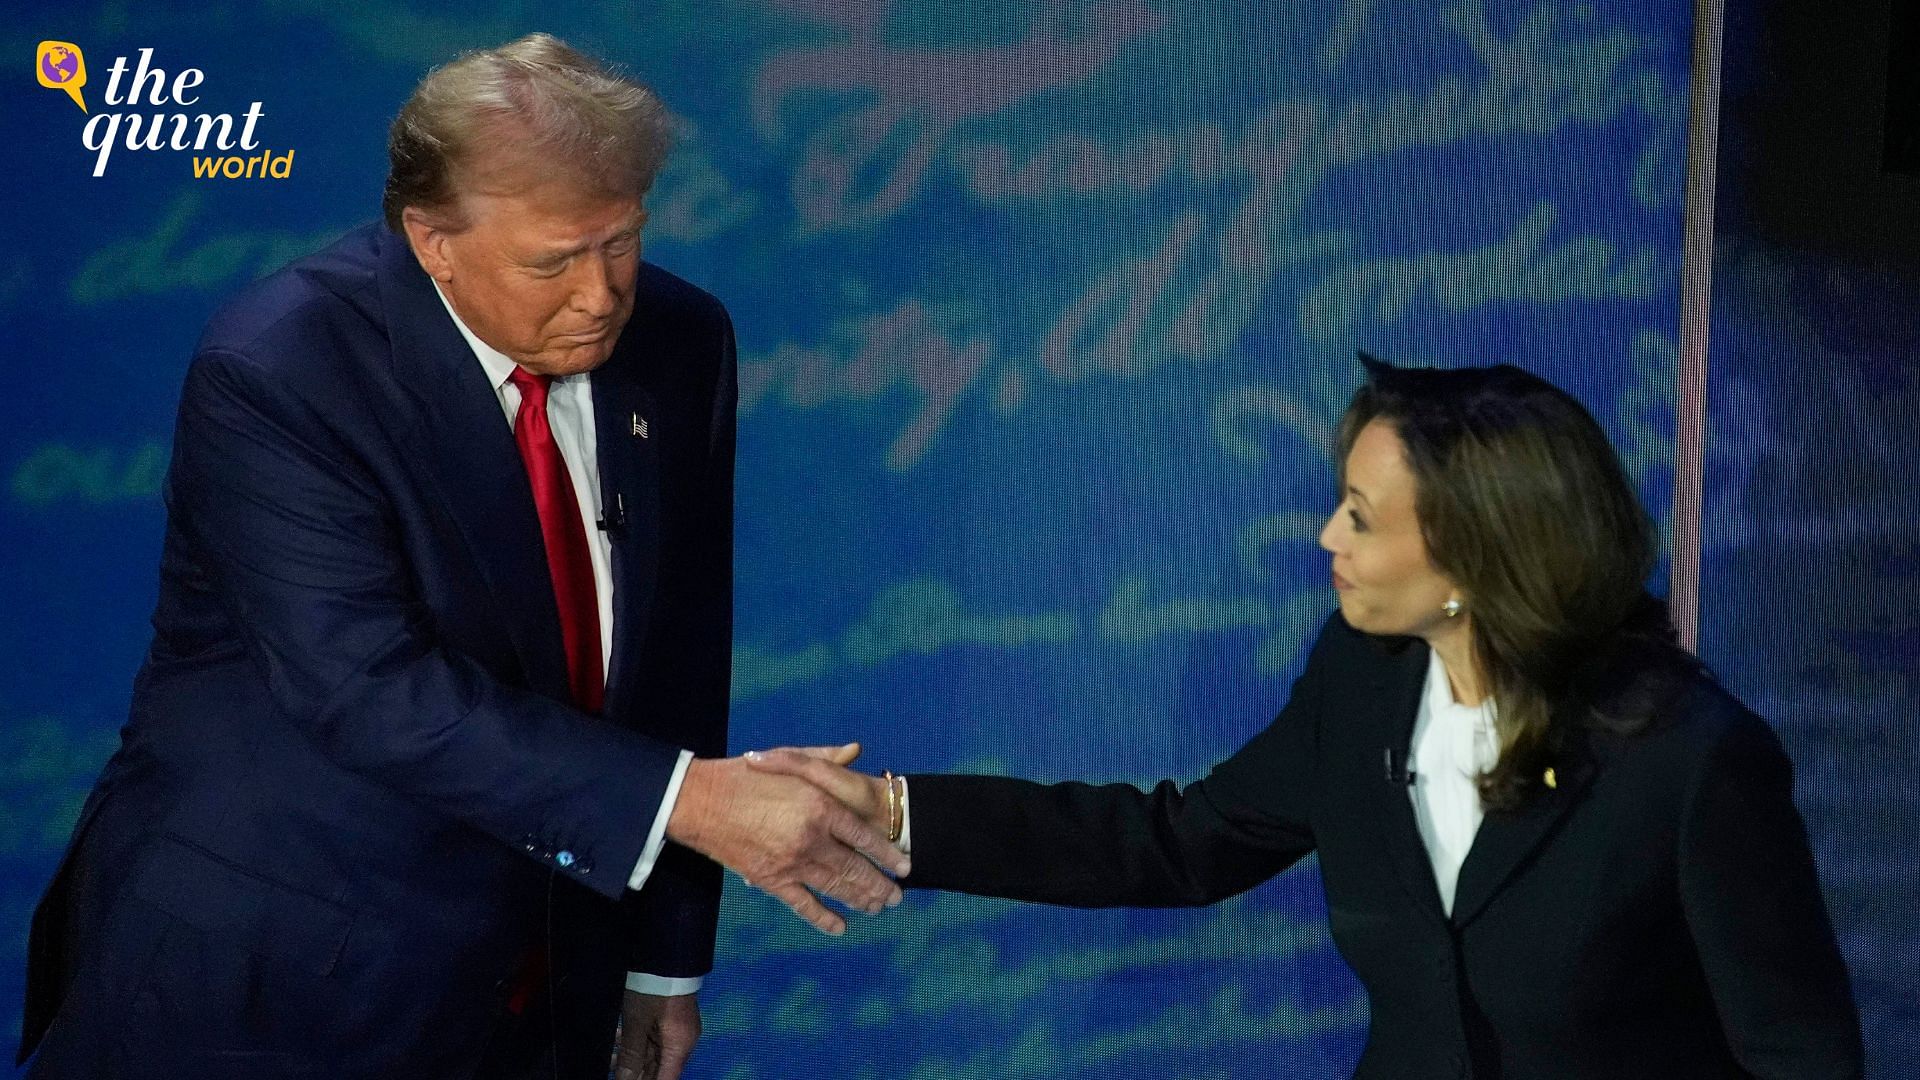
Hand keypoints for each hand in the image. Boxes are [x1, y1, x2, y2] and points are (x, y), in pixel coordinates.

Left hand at [613, 991, 698, 1079]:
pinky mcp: (671, 1019)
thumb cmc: (652, 989)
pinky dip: (637, 1043)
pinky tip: (618, 1039)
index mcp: (679, 1047)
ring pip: (653, 1054)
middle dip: (634, 1072)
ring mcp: (678, 1031)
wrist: (665, 954)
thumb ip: (631, 1056)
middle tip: (613, 1068)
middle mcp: (683, 1042)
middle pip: (659, 1069)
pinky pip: (654, 1040)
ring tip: (611, 1055)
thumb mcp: (636, 1023)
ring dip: (632, 1057)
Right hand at [667, 744, 908, 934]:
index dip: (886, 854)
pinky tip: (841, 927)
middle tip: (897, 897)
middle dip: (879, 885)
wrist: (702, 802)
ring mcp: (792, 862)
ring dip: (861, 900)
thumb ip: (825, 758)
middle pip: (855, 868)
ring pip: (835, 888)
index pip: (863, 837)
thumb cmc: (746, 775)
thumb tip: (855, 750)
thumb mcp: (788, 758)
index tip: (904, 867)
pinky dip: (824, 918)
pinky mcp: (771, 879)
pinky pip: (804, 904)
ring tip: (879, 907)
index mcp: (819, 805)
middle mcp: (811, 837)